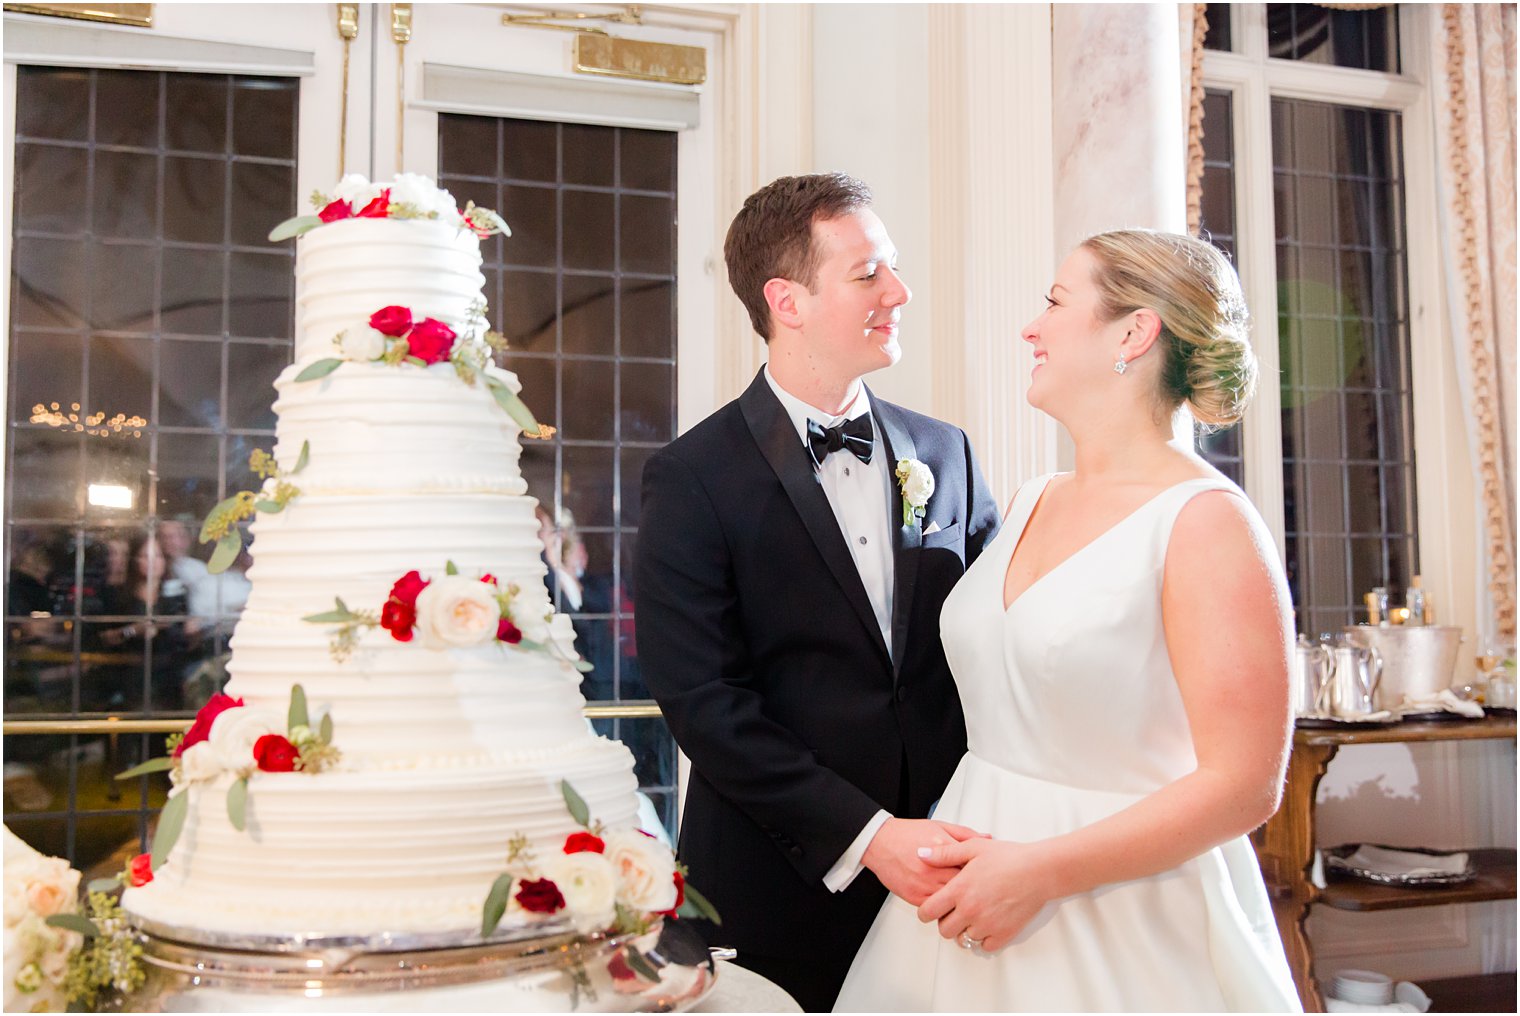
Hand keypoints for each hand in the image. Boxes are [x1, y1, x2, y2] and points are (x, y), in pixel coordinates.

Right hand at [862, 818, 986, 905]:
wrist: (880, 843)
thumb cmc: (908, 834)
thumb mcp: (940, 826)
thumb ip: (966, 834)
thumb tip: (988, 839)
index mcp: (944, 848)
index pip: (973, 864)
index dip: (984, 871)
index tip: (990, 873)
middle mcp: (935, 868)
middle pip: (966, 885)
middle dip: (976, 889)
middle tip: (984, 891)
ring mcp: (925, 884)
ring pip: (953, 901)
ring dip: (962, 902)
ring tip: (971, 901)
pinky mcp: (915, 897)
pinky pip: (937, 909)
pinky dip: (946, 908)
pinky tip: (952, 905)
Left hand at [916, 838, 1056, 952]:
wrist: (1039, 870)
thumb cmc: (1008, 857)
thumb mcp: (973, 847)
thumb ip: (944, 853)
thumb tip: (921, 854)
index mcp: (959, 890)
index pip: (928, 912)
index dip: (925, 911)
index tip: (931, 908)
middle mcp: (970, 911)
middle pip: (944, 930)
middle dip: (945, 922)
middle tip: (954, 911)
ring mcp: (987, 925)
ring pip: (964, 939)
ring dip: (965, 930)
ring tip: (974, 915)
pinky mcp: (1004, 934)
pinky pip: (985, 946)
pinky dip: (984, 938)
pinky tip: (988, 923)